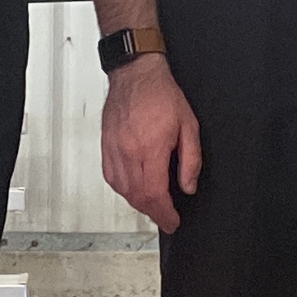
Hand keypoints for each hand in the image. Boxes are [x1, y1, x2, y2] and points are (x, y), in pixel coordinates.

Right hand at [101, 58, 203, 234]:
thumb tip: (188, 186)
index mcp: (150, 147)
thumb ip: (191, 160)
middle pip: (137, 197)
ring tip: (153, 204)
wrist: (135, 74)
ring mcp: (114, 149)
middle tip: (166, 217)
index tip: (173, 221)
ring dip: (138, 203)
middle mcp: (128, 151)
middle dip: (153, 213)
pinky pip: (111, 178)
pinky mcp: (106, 146)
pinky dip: (123, 189)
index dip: (165, 214)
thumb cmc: (161, 94)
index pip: (155, 193)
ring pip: (123, 190)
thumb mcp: (189, 126)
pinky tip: (134, 188)